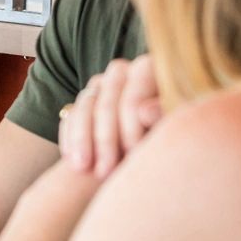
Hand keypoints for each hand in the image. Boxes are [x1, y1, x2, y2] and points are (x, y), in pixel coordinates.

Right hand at [59, 55, 162, 178]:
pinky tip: (72, 161)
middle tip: (105, 169)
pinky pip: (70, 115)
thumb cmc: (171, 136)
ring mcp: (100, 84)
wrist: (154, 148)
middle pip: (107, 101)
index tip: (132, 153)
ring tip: (83, 168)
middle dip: (105, 138)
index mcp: (150, 70)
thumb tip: (143, 112)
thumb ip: (162, 118)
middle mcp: (122, 72)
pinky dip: (69, 138)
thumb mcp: (171, 129)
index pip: (134, 93)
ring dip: (82, 140)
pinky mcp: (84, 99)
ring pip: (85, 107)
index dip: (132, 125)